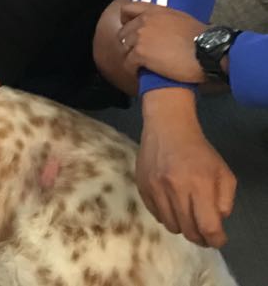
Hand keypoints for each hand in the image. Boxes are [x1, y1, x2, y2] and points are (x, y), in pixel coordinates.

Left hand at [118, 2, 205, 82]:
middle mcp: (144, 21)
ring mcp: (140, 37)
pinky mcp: (140, 54)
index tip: (130, 29)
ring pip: (124, 48)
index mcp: (154, 11)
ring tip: (142, 65)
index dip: (126, 20)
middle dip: (130, 43)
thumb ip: (166, 20)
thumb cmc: (203, 38)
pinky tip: (141, 73)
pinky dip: (133, 69)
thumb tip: (165, 28)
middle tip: (139, 53)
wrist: (209, 52)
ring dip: (131, 57)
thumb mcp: (183, 20)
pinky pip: (128, 63)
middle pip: (123, 32)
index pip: (128, 9)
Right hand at [138, 89, 235, 246]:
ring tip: (187, 218)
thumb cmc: (199, 150)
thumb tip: (216, 219)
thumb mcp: (223, 172)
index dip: (215, 239)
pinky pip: (155, 213)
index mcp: (199, 184)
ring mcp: (155, 188)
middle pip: (188, 230)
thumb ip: (225, 199)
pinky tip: (172, 206)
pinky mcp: (142, 185)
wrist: (167, 127)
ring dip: (182, 227)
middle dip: (199, 237)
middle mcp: (175, 188)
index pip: (207, 225)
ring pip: (170, 225)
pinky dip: (166, 216)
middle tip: (203, 232)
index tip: (217, 239)